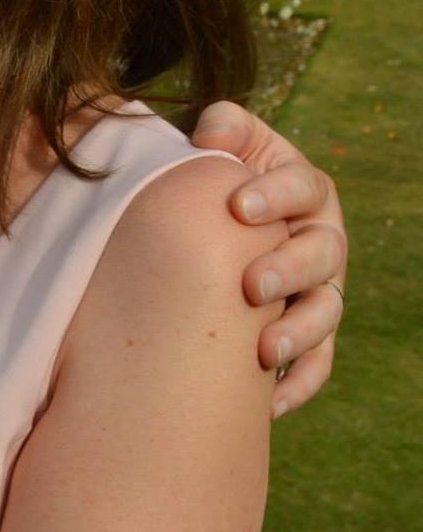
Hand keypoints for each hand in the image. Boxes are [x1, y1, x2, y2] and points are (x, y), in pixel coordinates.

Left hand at [192, 101, 346, 416]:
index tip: (237, 206)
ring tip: (263, 350)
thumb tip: (211, 136)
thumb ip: (222, 126)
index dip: (275, 194)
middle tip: (251, 285)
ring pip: (326, 313)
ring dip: (299, 333)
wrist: (205, 220)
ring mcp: (318, 289)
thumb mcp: (220, 141)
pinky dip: (297, 385)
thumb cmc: (213, 176)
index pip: (303, 186)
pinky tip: (268, 404)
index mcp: (304, 189)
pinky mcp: (308, 332)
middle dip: (289, 269)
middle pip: (322, 254)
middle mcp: (320, 239)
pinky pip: (316, 365)